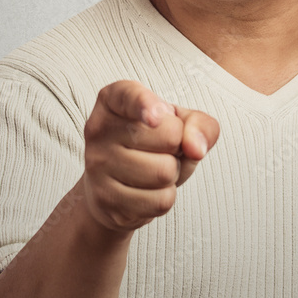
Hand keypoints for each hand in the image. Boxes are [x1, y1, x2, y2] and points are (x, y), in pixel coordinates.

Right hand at [82, 80, 219, 231]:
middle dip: (179, 146)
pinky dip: (164, 197)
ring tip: (154, 168)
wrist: (116, 187)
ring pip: (164, 172)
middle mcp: (100, 129)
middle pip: (169, 136)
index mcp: (113, 100)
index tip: (156, 117)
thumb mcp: (179, 124)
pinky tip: (146, 190)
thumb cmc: (152, 146)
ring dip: (172, 174)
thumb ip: (199, 124)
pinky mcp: (105, 199)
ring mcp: (97, 165)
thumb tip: (196, 148)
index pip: (129, 95)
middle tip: (161, 148)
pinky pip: (159, 201)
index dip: (146, 105)